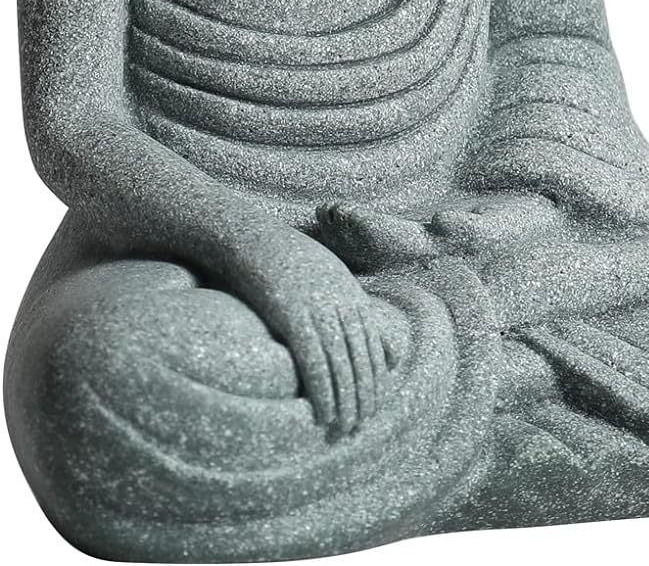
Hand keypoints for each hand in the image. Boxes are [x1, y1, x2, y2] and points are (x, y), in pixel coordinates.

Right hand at [240, 226, 391, 435]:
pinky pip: (315, 362)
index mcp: (351, 294)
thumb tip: (371, 333)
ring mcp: (318, 310)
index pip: (374, 345)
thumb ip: (350, 305)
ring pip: (342, 365)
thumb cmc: (287, 260)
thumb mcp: (328, 276)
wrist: (254, 238)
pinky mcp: (293, 318)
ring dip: (347, 401)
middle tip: (362, 424)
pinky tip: (324, 414)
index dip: (376, 378)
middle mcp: (341, 303)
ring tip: (346, 427)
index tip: (376, 404)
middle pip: (361, 358)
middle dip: (365, 395)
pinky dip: (324, 392)